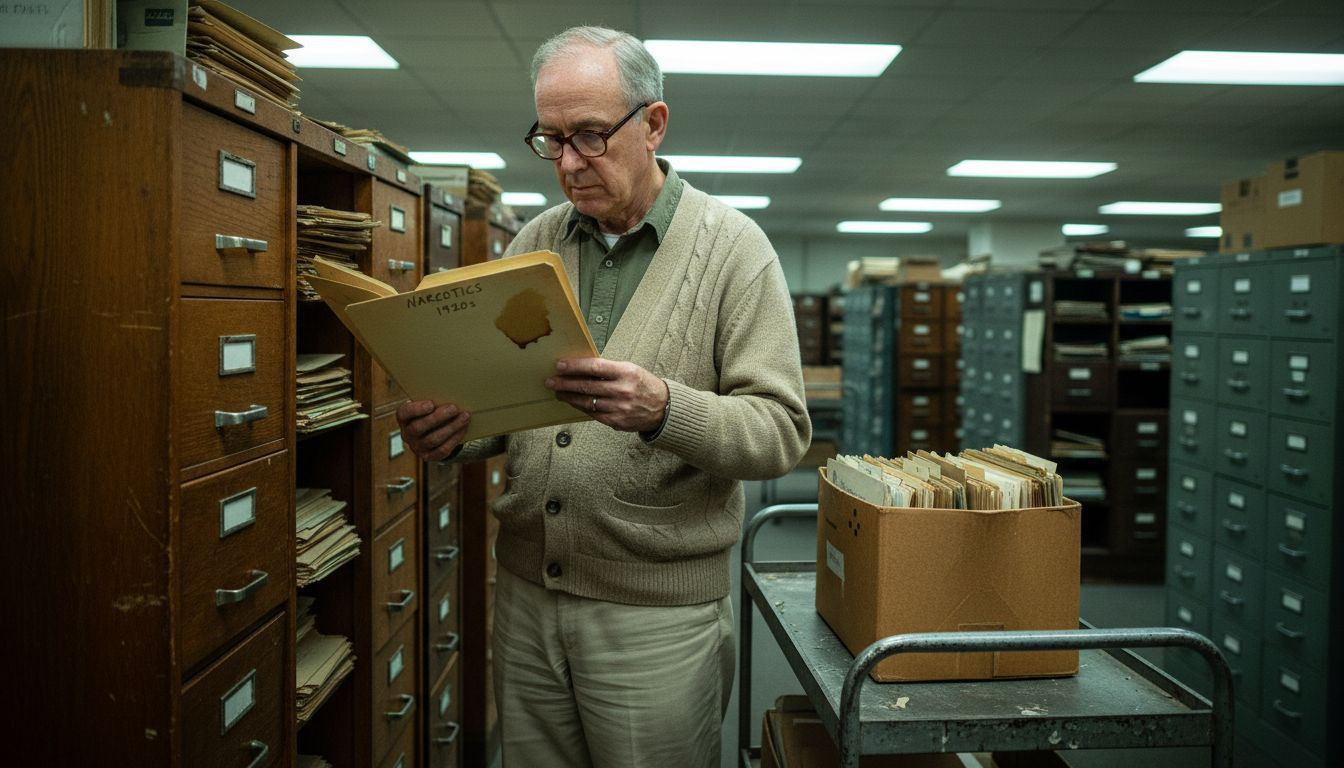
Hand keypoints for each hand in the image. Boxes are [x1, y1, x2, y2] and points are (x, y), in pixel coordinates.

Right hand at [395, 400, 470, 460]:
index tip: (431, 404)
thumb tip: (450, 392)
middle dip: (438, 417)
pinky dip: (454, 439)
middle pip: (419, 427)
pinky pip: (442, 450)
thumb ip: (432, 401)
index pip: (404, 413)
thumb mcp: (427, 405)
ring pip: (432, 439)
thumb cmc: (431, 413)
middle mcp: (407, 434)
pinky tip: (463, 429)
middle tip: (454, 408)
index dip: (416, 409)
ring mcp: (417, 447)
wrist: (433, 433)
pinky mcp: (428, 456)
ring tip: (464, 417)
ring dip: (451, 427)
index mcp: (404, 418)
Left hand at [545, 357, 667, 432]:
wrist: (662, 408)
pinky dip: (580, 407)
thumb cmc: (643, 385)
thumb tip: (581, 367)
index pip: (595, 367)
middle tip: (550, 381)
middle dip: (565, 383)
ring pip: (586, 402)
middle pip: (587, 386)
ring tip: (558, 392)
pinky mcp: (616, 421)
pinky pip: (592, 414)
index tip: (560, 365)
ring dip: (569, 397)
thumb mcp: (630, 370)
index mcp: (627, 373)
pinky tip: (573, 402)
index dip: (575, 366)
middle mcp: (622, 391)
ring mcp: (619, 408)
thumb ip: (608, 369)